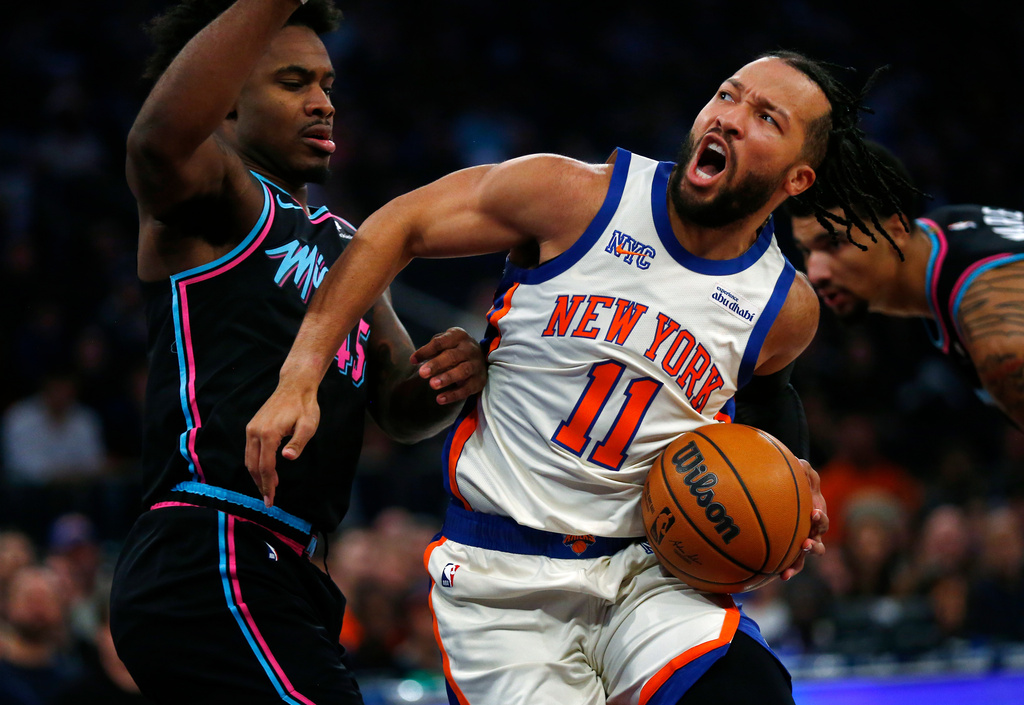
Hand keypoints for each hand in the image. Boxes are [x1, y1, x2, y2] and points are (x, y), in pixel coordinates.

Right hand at [244, 382, 320, 507]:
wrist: (294, 386)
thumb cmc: (305, 406)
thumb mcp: (308, 425)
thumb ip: (298, 442)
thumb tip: (287, 458)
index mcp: (268, 433)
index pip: (265, 467)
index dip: (268, 485)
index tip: (271, 500)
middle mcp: (255, 431)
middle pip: (253, 466)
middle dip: (260, 484)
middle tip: (269, 500)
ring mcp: (251, 428)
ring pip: (249, 459)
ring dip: (257, 476)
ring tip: (268, 489)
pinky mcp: (252, 426)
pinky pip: (250, 450)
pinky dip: (255, 464)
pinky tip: (266, 471)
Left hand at [411, 327, 486, 404]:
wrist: (481, 358)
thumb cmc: (455, 350)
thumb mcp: (445, 343)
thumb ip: (431, 350)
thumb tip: (414, 359)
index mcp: (458, 336)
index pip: (440, 342)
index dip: (426, 351)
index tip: (413, 360)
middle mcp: (469, 349)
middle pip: (452, 356)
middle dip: (436, 364)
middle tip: (422, 373)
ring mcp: (476, 365)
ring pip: (462, 371)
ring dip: (447, 378)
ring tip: (432, 384)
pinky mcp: (479, 381)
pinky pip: (467, 389)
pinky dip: (453, 395)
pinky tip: (440, 399)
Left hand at [781, 458, 827, 580]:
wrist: (787, 498)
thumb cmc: (798, 487)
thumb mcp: (803, 476)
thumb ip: (804, 470)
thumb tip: (800, 462)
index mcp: (817, 517)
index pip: (822, 521)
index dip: (820, 519)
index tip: (814, 513)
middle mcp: (813, 534)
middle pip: (818, 544)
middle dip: (813, 545)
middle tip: (805, 543)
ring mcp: (803, 545)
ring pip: (805, 558)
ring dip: (799, 563)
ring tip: (789, 569)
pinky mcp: (792, 552)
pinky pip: (792, 564)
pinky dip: (788, 570)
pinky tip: (779, 576)